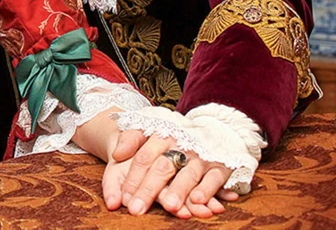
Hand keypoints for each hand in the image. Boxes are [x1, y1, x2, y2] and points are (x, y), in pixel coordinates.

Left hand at [104, 130, 238, 218]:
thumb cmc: (174, 133)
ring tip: (169, 206)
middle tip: (136, 208)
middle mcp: (180, 144)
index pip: (144, 157)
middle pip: (162, 167)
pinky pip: (214, 179)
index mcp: (161, 134)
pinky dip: (207, 190)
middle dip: (148, 189)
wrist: (214, 126)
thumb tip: (115, 154)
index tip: (124, 198)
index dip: (133, 178)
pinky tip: (197, 200)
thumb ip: (131, 139)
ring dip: (179, 190)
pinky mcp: (219, 166)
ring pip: (188, 173)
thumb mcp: (151, 127)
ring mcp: (200, 155)